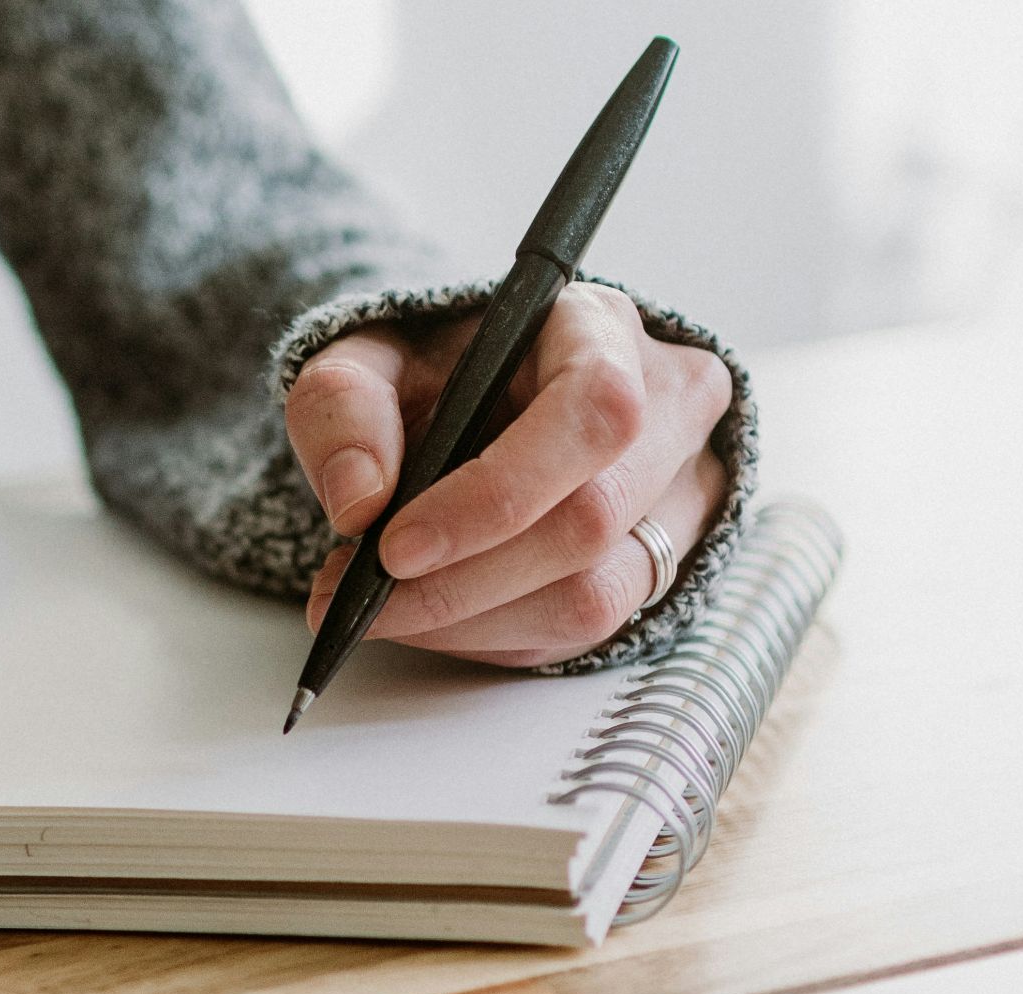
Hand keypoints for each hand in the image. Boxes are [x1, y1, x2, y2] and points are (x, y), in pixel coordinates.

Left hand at [284, 283, 730, 666]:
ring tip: (384, 607)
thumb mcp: (362, 360)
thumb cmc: (427, 373)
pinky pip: (582, 633)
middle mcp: (667, 408)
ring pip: (595, 595)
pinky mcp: (660, 564)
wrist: (467, 402)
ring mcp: (679, 494)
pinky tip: (433, 613)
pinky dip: (489, 634)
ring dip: (470, 619)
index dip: (496, 494)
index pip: (590, 412)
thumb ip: (343, 408)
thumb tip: (358, 503)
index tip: (396, 547)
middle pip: (591, 520)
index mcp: (601, 330)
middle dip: (461, 578)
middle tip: (363, 596)